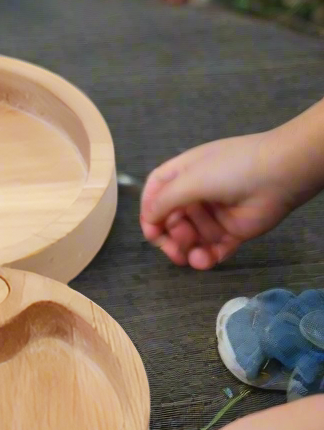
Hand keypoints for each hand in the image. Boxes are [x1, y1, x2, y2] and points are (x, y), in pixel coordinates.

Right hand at [139, 132, 296, 268]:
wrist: (281, 174)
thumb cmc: (232, 169)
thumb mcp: (189, 179)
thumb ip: (163, 202)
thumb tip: (149, 221)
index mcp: (183, 176)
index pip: (155, 197)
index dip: (149, 215)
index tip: (152, 233)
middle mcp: (196, 195)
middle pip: (170, 221)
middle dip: (170, 236)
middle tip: (177, 245)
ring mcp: (214, 214)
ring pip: (191, 239)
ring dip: (187, 250)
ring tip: (193, 255)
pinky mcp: (232, 231)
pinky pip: (213, 249)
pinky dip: (206, 258)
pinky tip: (205, 261)